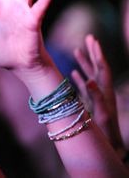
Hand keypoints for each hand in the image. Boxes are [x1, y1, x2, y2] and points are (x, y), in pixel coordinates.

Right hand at [71, 34, 124, 150]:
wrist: (109, 143)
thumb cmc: (106, 130)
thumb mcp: (101, 112)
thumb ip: (96, 96)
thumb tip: (89, 80)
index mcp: (106, 90)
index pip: (102, 68)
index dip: (98, 54)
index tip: (93, 40)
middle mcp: (102, 90)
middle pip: (97, 67)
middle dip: (93, 52)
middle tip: (89, 37)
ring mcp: (96, 96)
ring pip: (89, 75)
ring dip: (84, 62)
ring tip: (77, 50)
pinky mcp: (90, 102)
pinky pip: (84, 86)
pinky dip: (78, 78)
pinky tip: (73, 73)